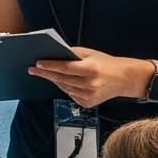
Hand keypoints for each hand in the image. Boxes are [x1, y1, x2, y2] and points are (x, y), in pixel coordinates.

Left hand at [31, 47, 153, 108]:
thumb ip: (73, 54)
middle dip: (45, 73)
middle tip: (32, 69)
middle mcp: (90, 84)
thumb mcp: (91, 54)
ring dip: (53, 80)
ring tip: (43, 73)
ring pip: (64, 88)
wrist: (125, 79)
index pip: (64, 68)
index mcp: (91, 70)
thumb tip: (54, 54)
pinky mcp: (88, 103)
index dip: (49, 66)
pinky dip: (65, 87)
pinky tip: (62, 81)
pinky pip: (71, 94)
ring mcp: (89, 96)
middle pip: (61, 79)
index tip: (37, 64)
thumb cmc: (107, 64)